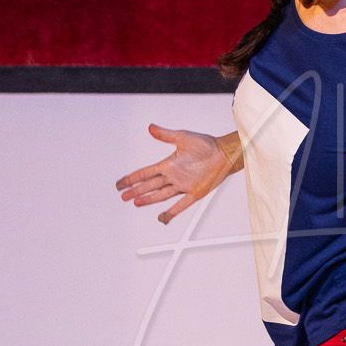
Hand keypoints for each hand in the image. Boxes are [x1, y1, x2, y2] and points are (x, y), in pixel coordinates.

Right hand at [114, 123, 234, 223]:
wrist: (224, 154)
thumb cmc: (206, 145)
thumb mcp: (183, 137)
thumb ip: (166, 135)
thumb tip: (151, 128)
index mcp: (168, 164)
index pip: (146, 173)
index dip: (132, 178)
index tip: (121, 183)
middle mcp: (173, 176)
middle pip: (150, 186)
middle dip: (136, 190)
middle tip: (123, 196)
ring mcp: (183, 186)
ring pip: (161, 195)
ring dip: (148, 199)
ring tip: (136, 202)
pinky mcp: (194, 193)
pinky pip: (180, 205)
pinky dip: (171, 212)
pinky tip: (162, 218)